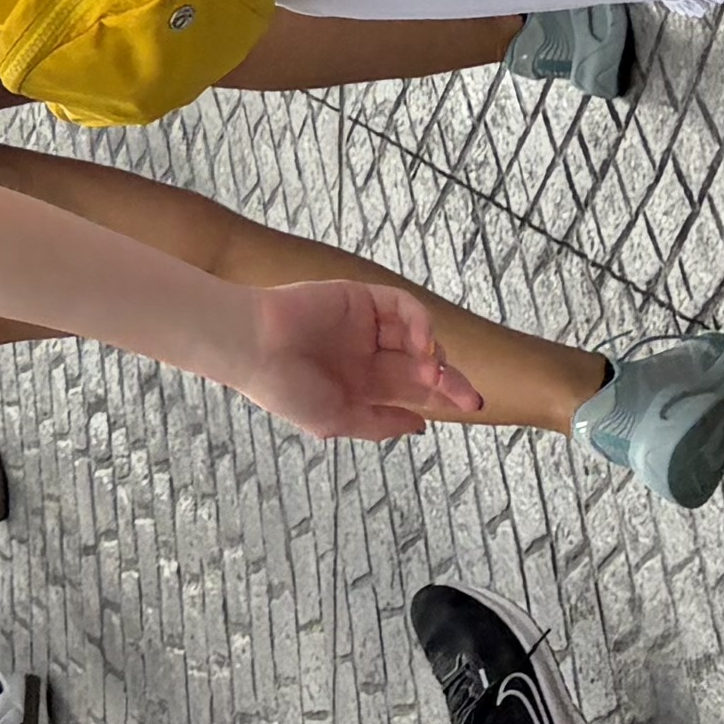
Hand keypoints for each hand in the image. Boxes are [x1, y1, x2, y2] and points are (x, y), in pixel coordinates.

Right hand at [217, 279, 476, 440]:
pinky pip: (401, 306)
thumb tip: (421, 426)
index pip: (414, 391)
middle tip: (467, 395)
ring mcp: (365, 325)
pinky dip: (418, 321)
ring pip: (416, 335)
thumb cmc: (284, 388)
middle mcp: (367, 355)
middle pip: (422, 365)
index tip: (471, 407)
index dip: (443, 398)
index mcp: (362, 385)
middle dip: (447, 380)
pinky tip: (420, 341)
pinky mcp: (360, 298)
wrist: (252, 346)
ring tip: (431, 370)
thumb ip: (379, 423)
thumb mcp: (336, 420)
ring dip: (432, 353)